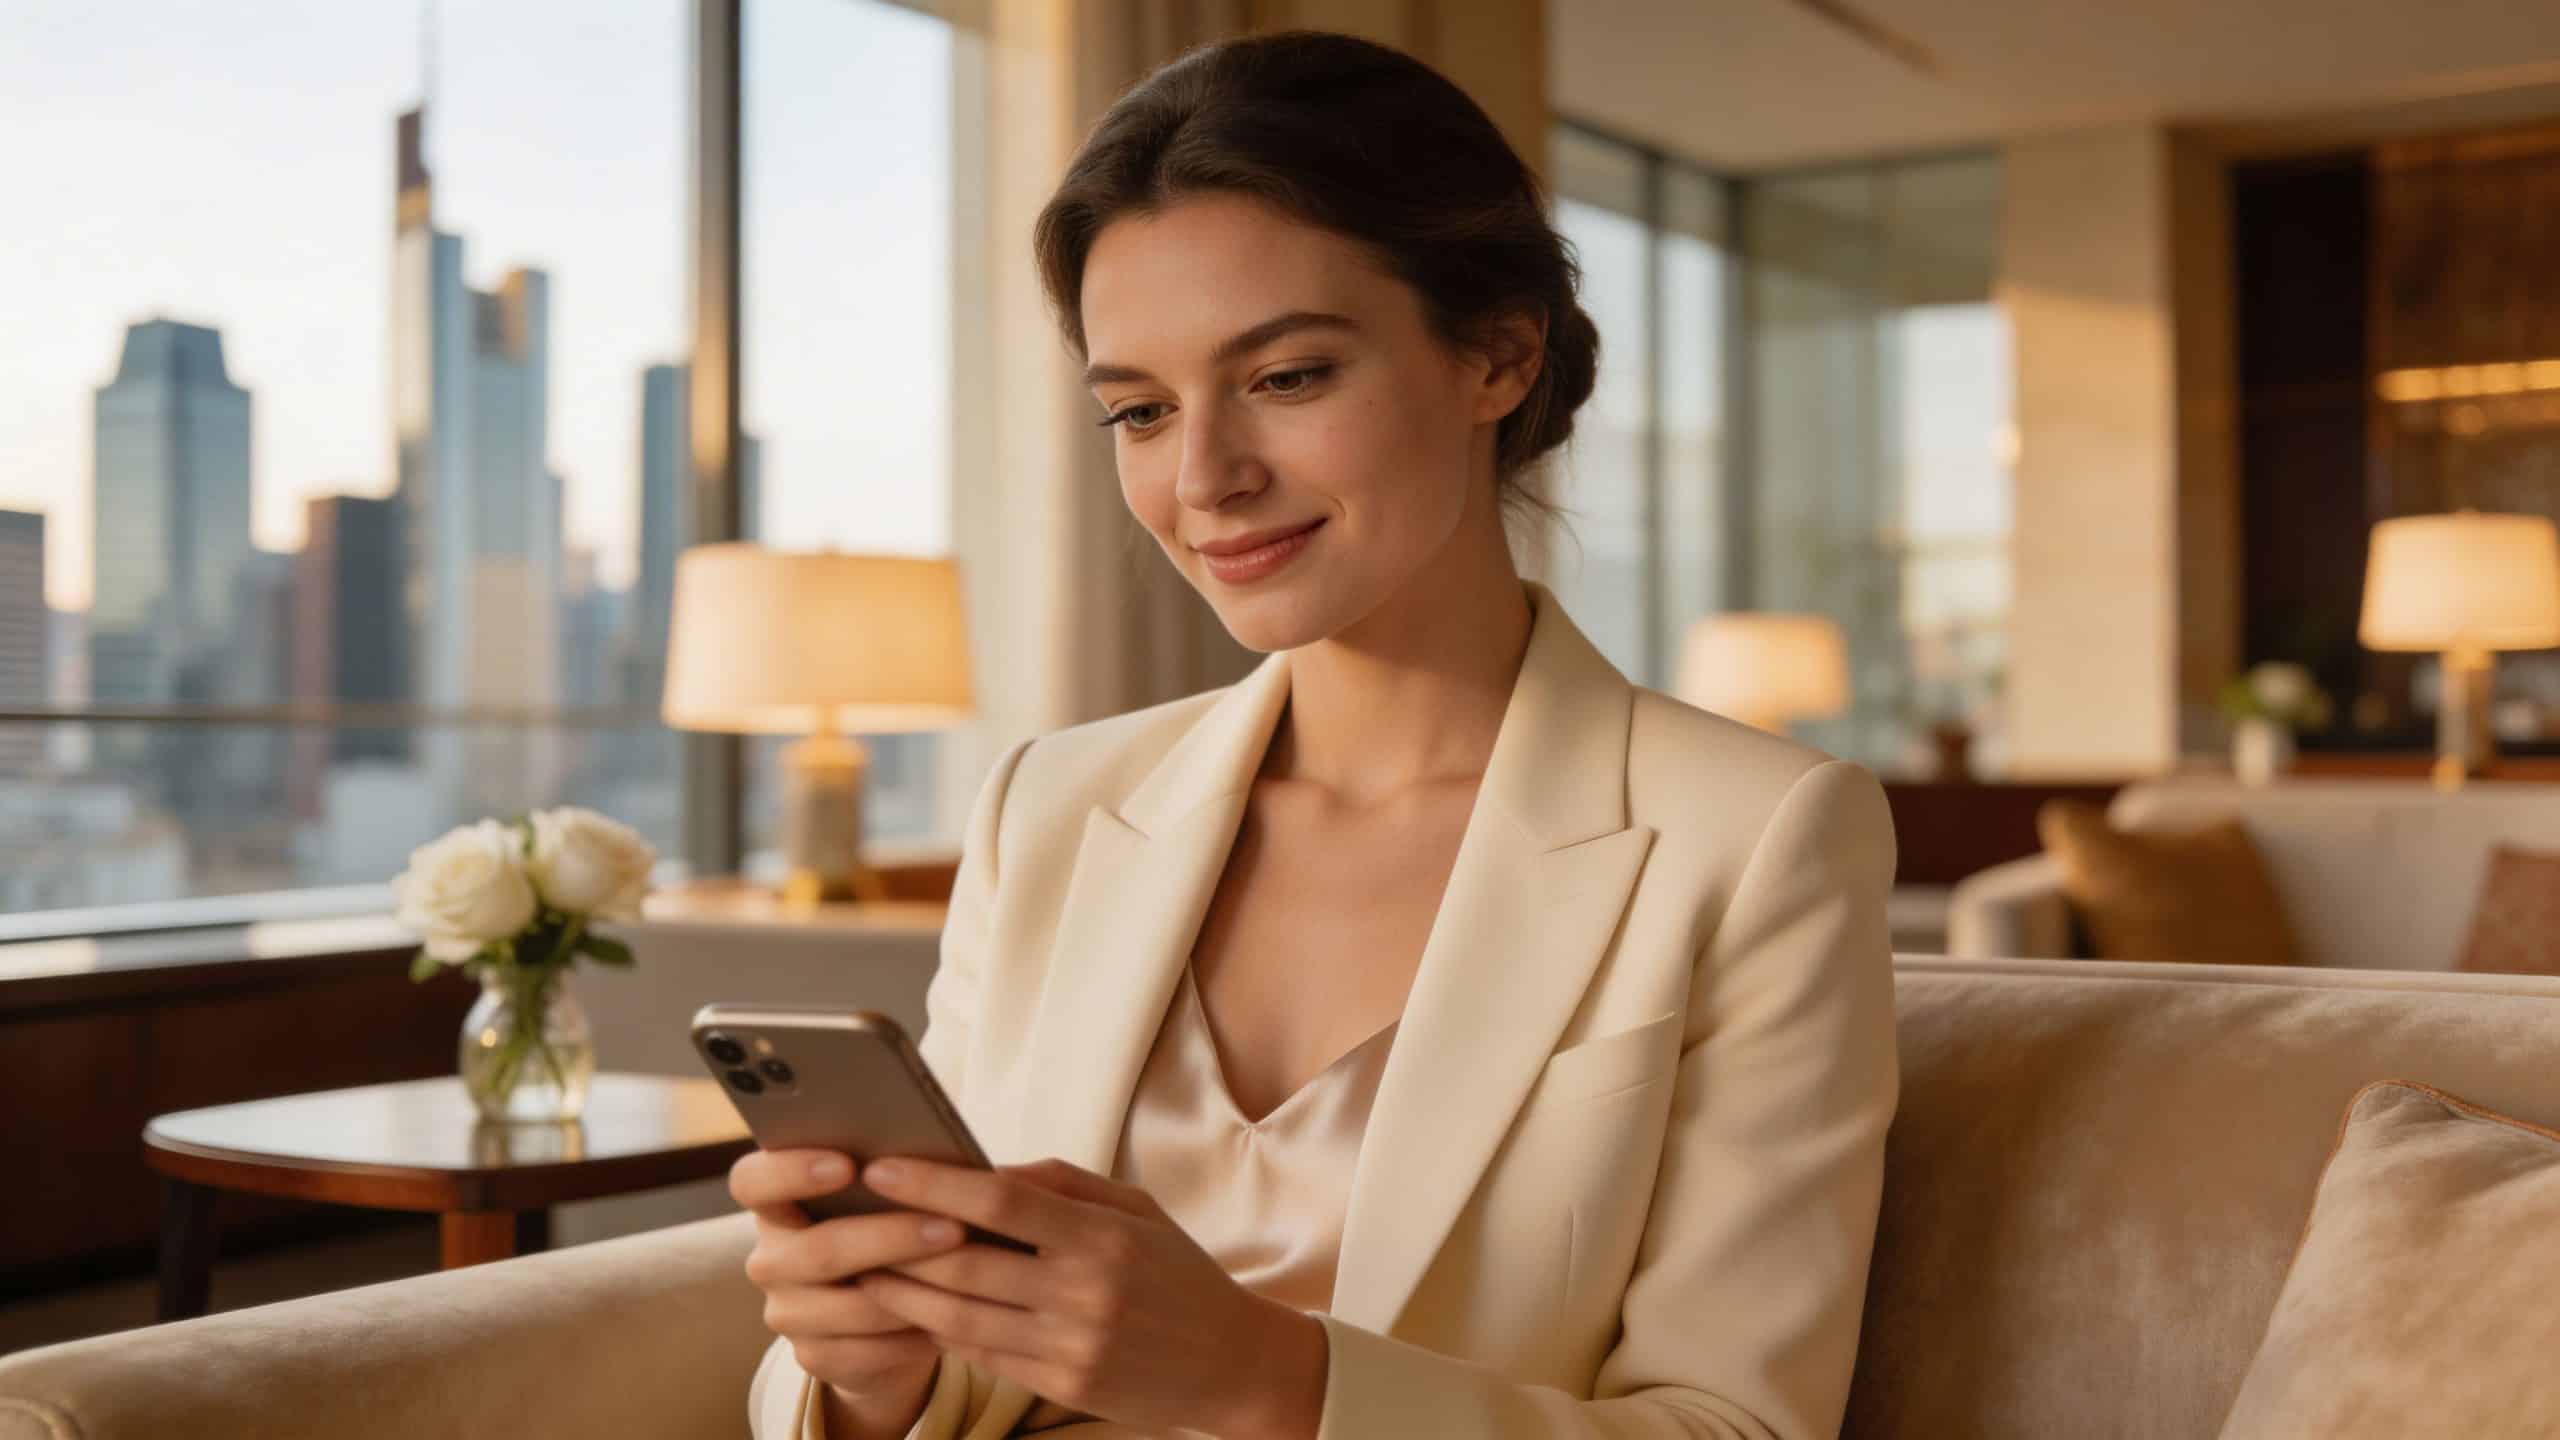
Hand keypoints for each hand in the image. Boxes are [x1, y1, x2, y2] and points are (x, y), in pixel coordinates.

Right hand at [730, 1147, 967, 1437]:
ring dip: (912, 1291)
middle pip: (817, 1250)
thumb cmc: (890, 1227)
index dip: (790, 1170)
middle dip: (890, 1238)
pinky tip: (947, 1318)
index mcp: (774, 1203)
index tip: (847, 1164)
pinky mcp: (811, 1357)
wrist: (884, 1316)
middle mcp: (770, 1259)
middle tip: (951, 1227)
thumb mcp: (884, 1197)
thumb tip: (936, 1151)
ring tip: (964, 1273)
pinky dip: (910, 1335)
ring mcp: (786, 1312)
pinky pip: (865, 1351)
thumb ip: (890, 1172)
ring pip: (848, 1306)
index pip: (752, 1181)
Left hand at [852, 1156, 1328, 1439]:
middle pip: (966, 1262)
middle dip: (897, 1238)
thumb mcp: (1137, 1210)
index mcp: (1104, 1237)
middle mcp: (1084, 1293)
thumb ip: (1062, 1184)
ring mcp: (1069, 1345)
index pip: (1002, 1201)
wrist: (1230, 1363)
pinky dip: (938, 1328)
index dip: (935, 1182)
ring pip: (960, 1314)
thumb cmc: (1177, 1273)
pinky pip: (980, 1353)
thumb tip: (985, 1168)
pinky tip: (908, 1308)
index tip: (882, 1166)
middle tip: (847, 1216)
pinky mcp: (1060, 1384)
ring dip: (901, 1290)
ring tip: (859, 1266)